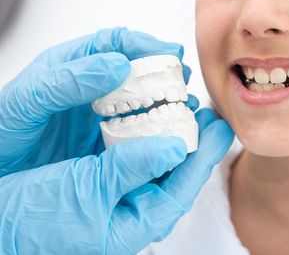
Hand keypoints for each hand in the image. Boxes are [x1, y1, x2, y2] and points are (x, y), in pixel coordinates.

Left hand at [0, 27, 196, 176]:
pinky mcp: (104, 142)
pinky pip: (136, 130)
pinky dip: (155, 129)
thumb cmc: (2, 130)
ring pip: (141, 100)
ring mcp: (98, 115)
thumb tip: (117, 65)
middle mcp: (90, 87)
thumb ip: (68, 80)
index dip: (145, 44)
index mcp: (71, 65)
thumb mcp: (29, 99)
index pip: (114, 43)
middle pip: (136, 70)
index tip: (168, 51)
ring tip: (183, 106)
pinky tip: (168, 132)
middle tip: (181, 79)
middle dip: (163, 71)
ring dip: (164, 100)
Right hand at [0, 108, 233, 253]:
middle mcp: (130, 204)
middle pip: (173, 168)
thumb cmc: (32, 222)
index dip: (204, 156)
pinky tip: (147, 106)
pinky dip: (140, 124)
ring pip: (154, 153)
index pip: (182, 188)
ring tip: (184, 100)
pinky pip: (128, 144)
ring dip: (168, 127)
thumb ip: (129, 170)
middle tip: (207, 110)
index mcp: (134, 221)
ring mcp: (115, 185)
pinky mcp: (97, 168)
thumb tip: (175, 146)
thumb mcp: (86, 196)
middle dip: (191, 138)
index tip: (220, 128)